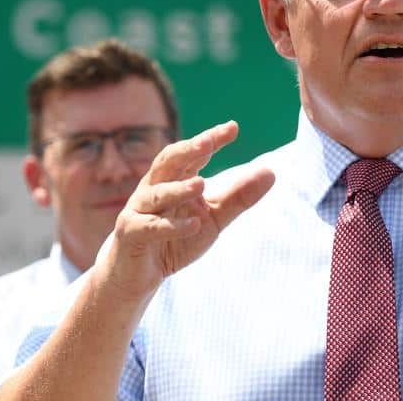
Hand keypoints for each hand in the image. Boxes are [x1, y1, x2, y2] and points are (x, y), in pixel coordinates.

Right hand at [99, 121, 274, 301]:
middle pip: (168, 162)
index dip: (210, 139)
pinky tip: (194, 225)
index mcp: (174, 179)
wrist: (138, 276)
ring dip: (179, 189)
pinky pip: (150, 227)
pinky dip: (172, 226)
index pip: (193, 154)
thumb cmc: (176, 239)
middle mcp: (154, 188)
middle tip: (209, 143)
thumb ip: (239, 197)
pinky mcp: (130, 234)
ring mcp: (139, 210)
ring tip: (202, 184)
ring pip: (157, 194)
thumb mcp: (214, 218)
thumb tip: (272, 172)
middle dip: (187, 150)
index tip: (232, 127)